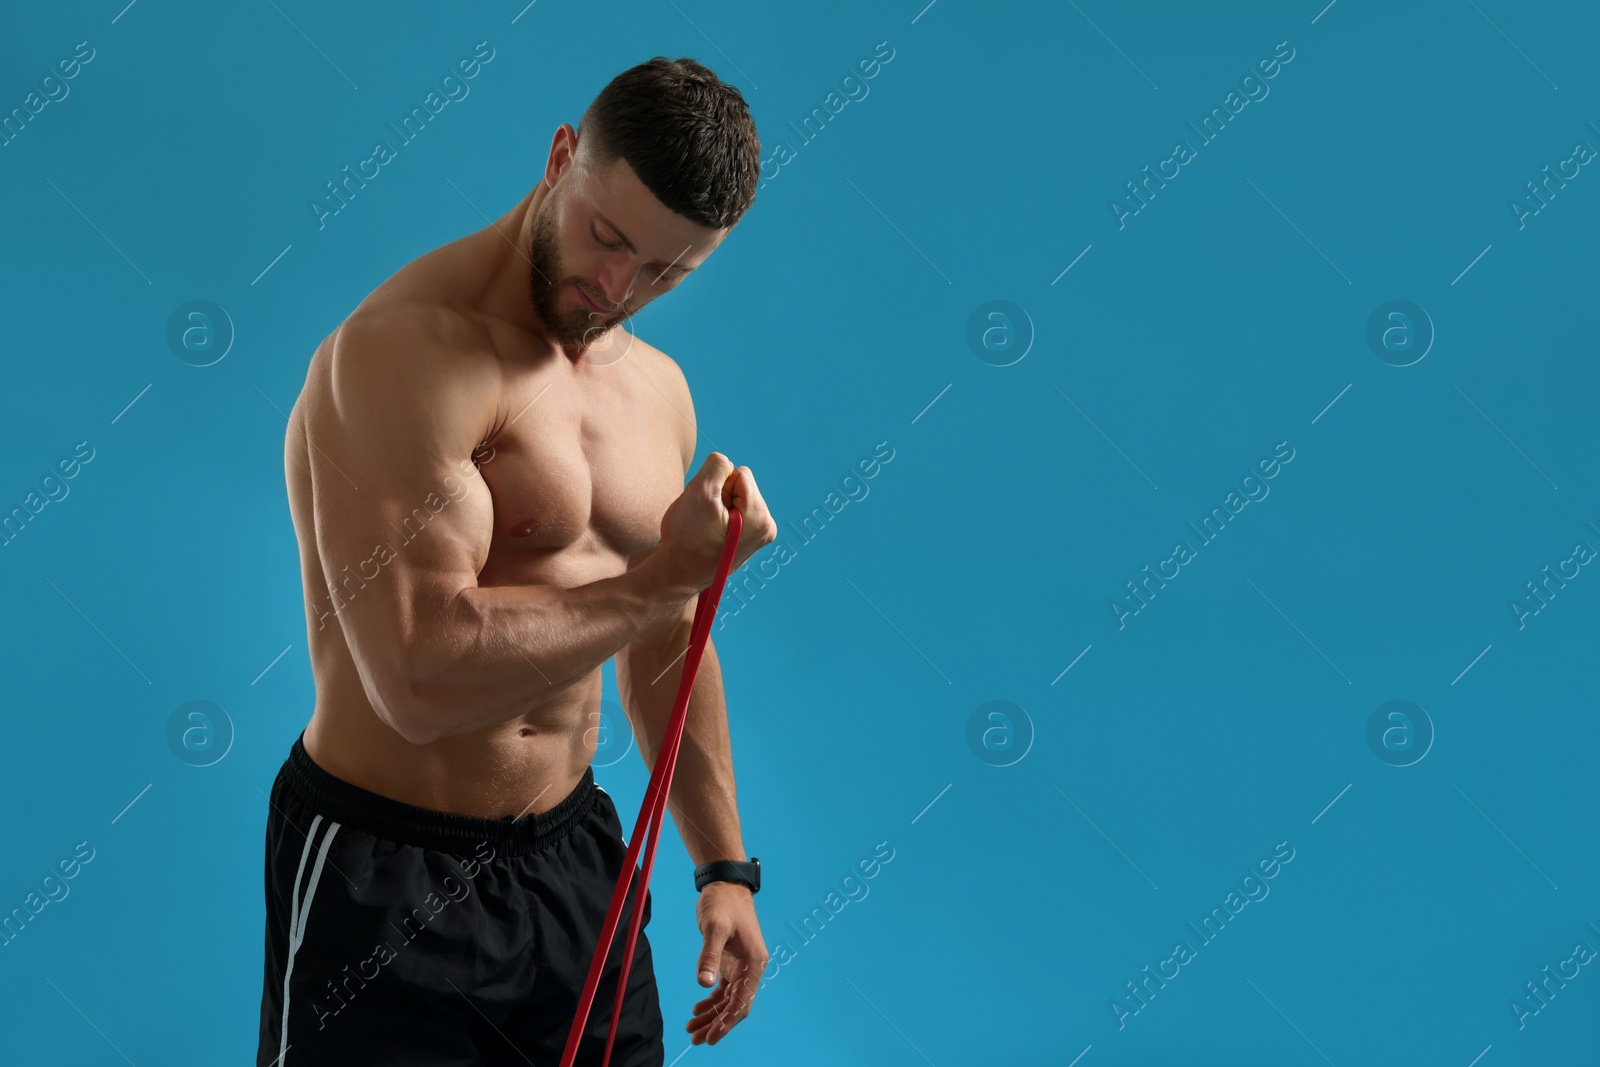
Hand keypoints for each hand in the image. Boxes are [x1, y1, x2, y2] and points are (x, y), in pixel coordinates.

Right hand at [659, 452, 776, 590]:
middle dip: (720, 496)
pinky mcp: (749, 540)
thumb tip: (726, 461)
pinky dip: (721, 518)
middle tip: (705, 521)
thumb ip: (716, 466)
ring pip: (737, 499)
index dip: (718, 486)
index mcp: (760, 516)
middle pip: (742, 486)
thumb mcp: (699, 493)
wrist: (678, 575)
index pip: (740, 474)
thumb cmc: (686, 537)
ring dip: (719, 507)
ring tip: (706, 529)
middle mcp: (767, 527)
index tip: (708, 510)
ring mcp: (760, 536)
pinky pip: (735, 512)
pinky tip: (710, 535)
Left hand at [687, 881, 767, 1044]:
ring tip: (692, 1029)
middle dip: (717, 1024)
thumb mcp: (714, 928)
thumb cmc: (723, 903)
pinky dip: (711, 1001)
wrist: (726, 884)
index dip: (727, 1021)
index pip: (742, 1001)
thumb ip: (709, 956)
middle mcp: (750, 967)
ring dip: (712, 1015)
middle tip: (696, 1039)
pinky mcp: (731, 961)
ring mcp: (741, 965)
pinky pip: (723, 989)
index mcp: (754, 962)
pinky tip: (697, 1010)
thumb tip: (703, 984)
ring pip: (728, 999)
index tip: (712, 1037)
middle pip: (735, 1005)